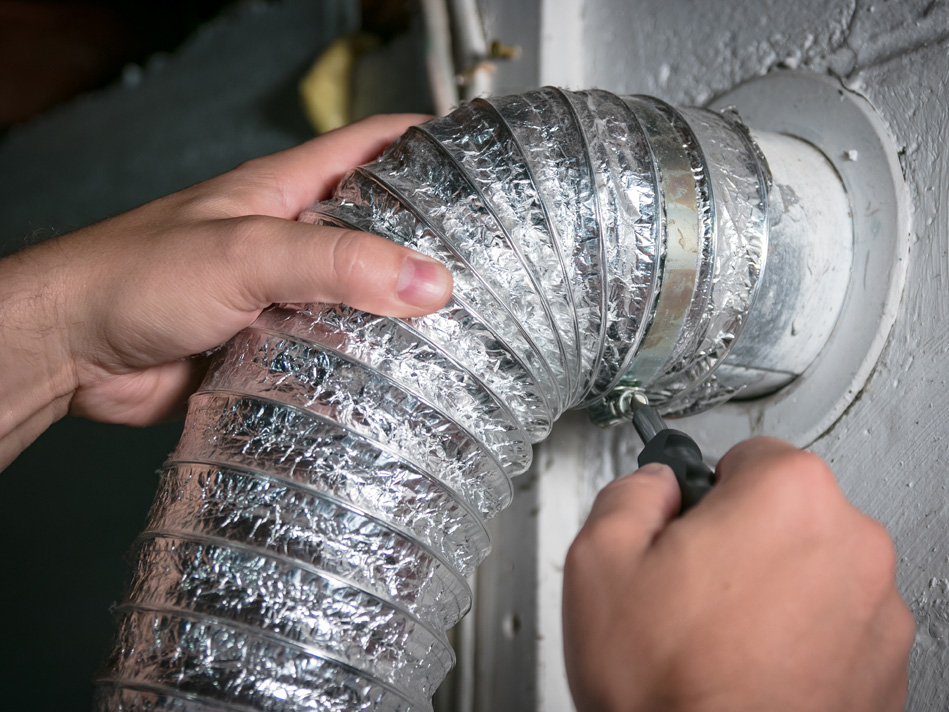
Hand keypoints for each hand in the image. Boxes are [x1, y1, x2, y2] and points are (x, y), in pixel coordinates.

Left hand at [0, 114, 451, 468]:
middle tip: (484, 265)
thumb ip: (336, 263)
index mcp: (287, 190)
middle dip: (428, 243)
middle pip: (377, 228)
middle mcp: (290, 237)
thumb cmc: (133, 276)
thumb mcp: (246, 253)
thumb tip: (425, 281)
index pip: (374, 146)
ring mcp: (282, 293)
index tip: (481, 162)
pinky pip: (331, 349)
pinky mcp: (272, 344)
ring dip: (397, 313)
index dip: (429, 143)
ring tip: (456, 329)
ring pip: (358, 296)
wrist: (72, 350)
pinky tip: (394, 378)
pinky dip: (362, 361)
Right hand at [562, 437, 914, 711]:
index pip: (748, 454)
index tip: (688, 524)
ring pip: (812, 568)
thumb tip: (653, 485)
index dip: (705, 490)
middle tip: (691, 588)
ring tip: (719, 637)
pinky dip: (801, 638)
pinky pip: (836, 625)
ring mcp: (878, 611)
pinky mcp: (886, 668)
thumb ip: (630, 491)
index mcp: (788, 496)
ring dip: (773, 588)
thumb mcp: (598, 558)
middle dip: (740, 537)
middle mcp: (851, 544)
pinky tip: (752, 667)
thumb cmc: (666, 685)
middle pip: (785, 511)